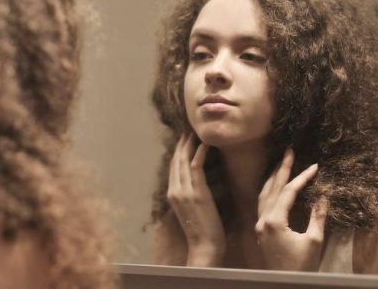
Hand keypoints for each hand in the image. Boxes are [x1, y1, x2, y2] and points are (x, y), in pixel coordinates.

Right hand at [167, 133, 225, 266]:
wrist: (204, 246)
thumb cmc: (202, 232)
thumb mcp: (190, 211)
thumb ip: (189, 196)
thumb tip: (195, 184)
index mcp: (172, 194)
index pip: (173, 167)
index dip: (178, 152)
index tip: (183, 139)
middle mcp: (174, 191)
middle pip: (176, 161)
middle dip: (182, 144)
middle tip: (188, 130)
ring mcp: (184, 191)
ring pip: (184, 161)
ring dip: (190, 145)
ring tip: (196, 133)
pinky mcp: (197, 193)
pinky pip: (197, 167)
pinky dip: (200, 153)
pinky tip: (205, 144)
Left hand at [255, 148, 326, 270]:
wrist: (285, 283)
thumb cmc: (301, 266)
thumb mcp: (314, 241)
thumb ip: (317, 216)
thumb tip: (323, 195)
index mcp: (274, 221)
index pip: (288, 192)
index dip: (301, 177)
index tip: (315, 166)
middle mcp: (263, 220)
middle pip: (272, 188)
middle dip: (282, 169)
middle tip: (289, 150)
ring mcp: (260, 225)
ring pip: (263, 195)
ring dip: (273, 178)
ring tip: (282, 163)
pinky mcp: (261, 231)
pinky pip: (262, 204)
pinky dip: (269, 191)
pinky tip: (274, 186)